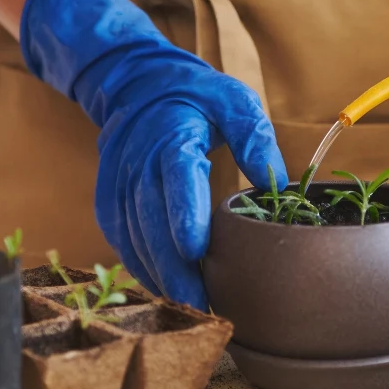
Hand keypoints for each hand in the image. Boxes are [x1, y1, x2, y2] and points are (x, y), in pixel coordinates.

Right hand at [21, 0, 285, 308]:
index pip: (176, 176)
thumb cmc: (195, 95)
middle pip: (150, 218)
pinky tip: (163, 288)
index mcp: (172, 133)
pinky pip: (120, 237)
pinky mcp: (108, 197)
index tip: (196, 250)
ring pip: (131, 234)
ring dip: (156, 272)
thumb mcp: (233, 100)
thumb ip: (255, 137)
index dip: (183, 214)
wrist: (137, 84)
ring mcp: (117, 180)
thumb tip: (280, 181)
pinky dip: (139, 264)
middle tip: (199, 301)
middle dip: (172, 264)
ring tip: (188, 305)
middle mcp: (137, 159)